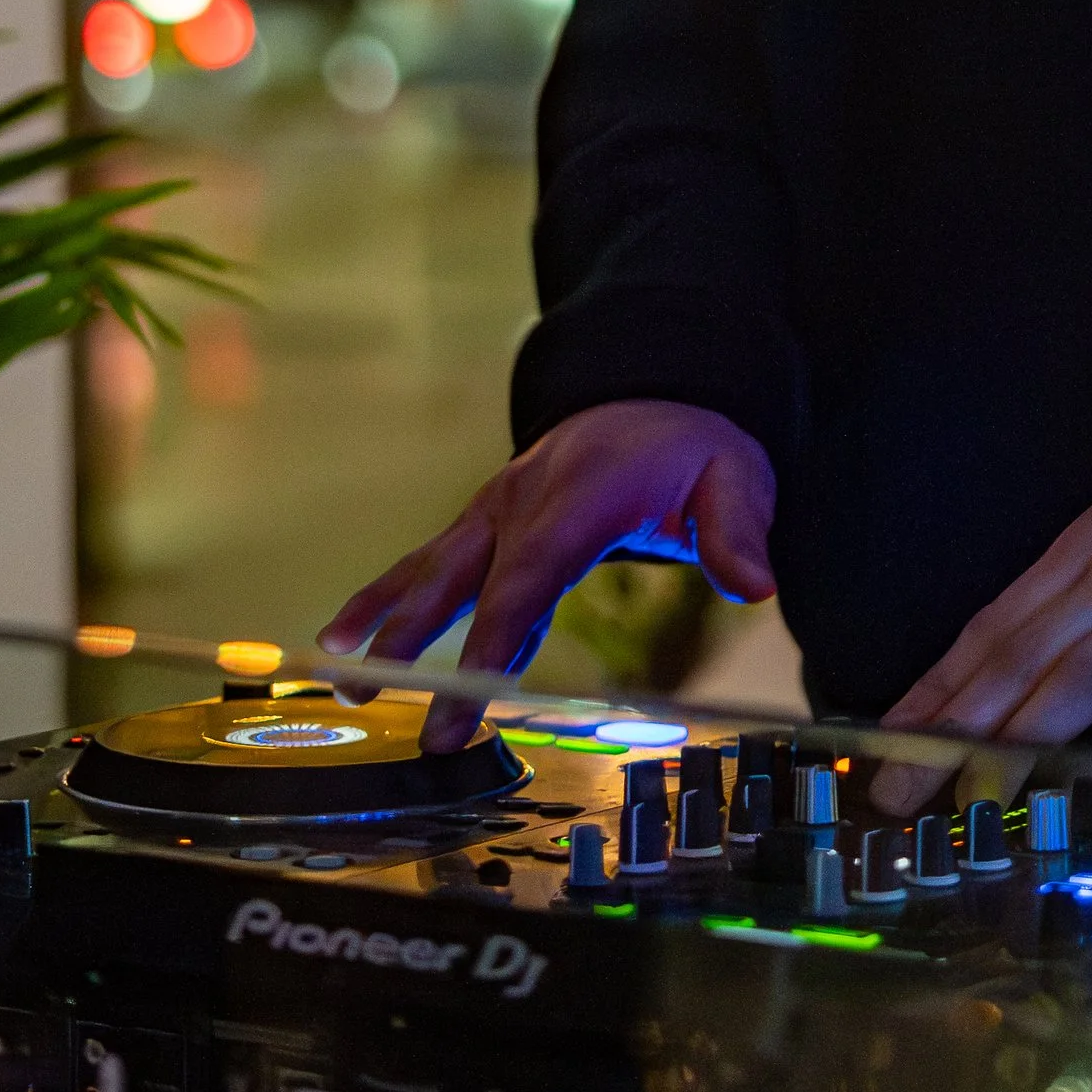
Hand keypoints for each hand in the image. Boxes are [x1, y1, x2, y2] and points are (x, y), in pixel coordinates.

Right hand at [321, 401, 776, 752]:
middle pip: (461, 577)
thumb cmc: (695, 449)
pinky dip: (386, 598)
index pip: (528, 578)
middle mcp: (523, 500)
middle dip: (414, 641)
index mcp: (580, 497)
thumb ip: (737, 532)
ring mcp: (497, 507)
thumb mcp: (735, 478)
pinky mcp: (486, 519)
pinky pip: (430, 562)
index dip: (493, 639)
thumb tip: (754, 584)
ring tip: (338, 672)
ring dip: (382, 619)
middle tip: (373, 698)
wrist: (656, 392)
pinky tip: (346, 638)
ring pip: (429, 566)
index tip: (467, 700)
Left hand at [869, 416, 1091, 816]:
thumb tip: (1021, 656)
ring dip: (1023, 743)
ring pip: (1088, 678)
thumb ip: (1083, 584)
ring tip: (974, 798)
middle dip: (952, 728)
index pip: (995, 623)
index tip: (886, 733)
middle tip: (897, 786)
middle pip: (1023, 656)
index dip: (937, 683)